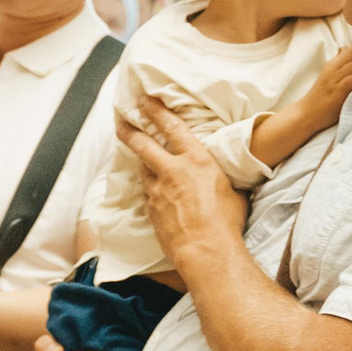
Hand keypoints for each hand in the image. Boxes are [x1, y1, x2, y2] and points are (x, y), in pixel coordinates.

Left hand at [116, 90, 246, 274]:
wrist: (205, 250)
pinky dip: (150, 189)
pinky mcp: (151, 209)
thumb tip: (218, 178)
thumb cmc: (226, 221)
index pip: (172, 127)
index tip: (143, 100)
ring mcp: (157, 191)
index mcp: (196, 160)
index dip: (156, 111)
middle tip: (120, 120)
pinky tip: (154, 192)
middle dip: (130, 129)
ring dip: (143, 164)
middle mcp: (172, 171)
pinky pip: (147, 193)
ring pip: (144, 170)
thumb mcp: (231, 189)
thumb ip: (218, 177)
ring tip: (143, 160)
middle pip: (143, 144)